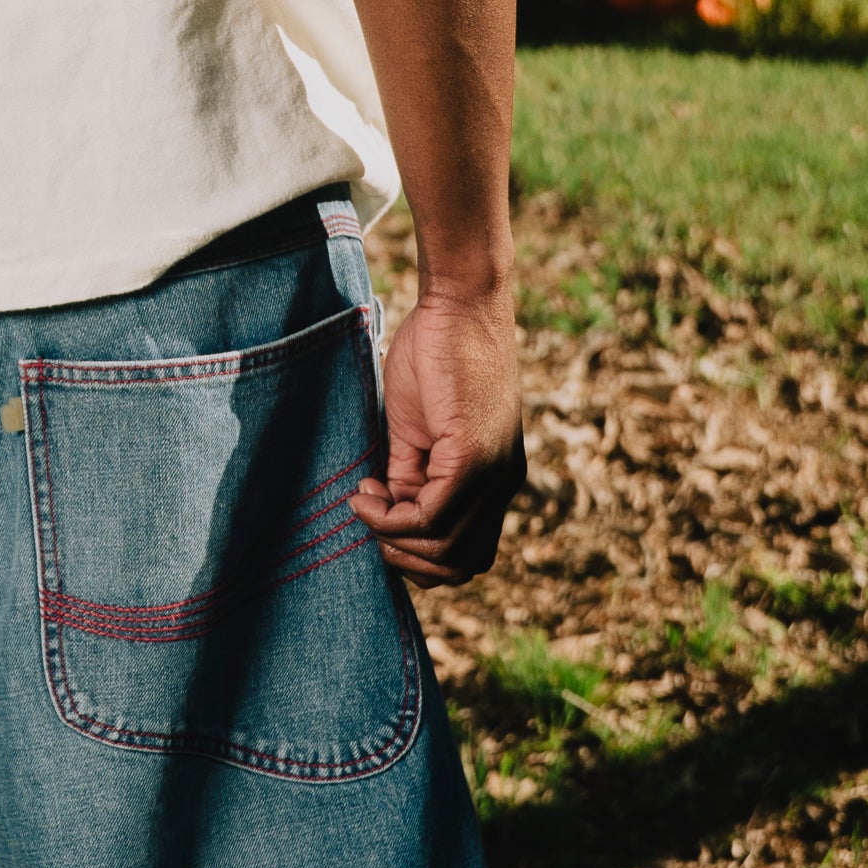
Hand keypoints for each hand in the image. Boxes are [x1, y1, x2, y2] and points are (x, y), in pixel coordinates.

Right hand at [351, 278, 523, 586]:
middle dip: (406, 559)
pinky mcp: (473, 456)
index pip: (466, 553)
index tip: (379, 513)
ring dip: (394, 539)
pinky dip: (391, 518)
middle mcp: (502, 484)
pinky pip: (431, 515)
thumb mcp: (418, 429)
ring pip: (445, 549)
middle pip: (461, 564)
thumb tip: (389, 514)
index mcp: (493, 479)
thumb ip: (410, 475)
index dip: (419, 553)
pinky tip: (366, 493)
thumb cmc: (436, 354)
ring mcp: (492, 474)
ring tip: (365, 501)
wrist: (458, 303)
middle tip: (371, 519)